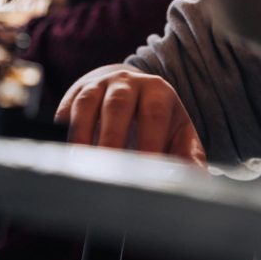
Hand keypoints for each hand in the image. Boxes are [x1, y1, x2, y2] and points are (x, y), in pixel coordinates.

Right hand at [57, 64, 205, 166]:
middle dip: (113, 139)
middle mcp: (127, 82)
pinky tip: (64, 155)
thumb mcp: (178, 131)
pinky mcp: (74, 94)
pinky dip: (63, 132)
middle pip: (118, 105)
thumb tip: (197, 178)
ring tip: (82, 167)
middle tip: (109, 172)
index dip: (150, 141)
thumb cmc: (157, 118)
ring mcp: (98, 84)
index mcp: (158, 90)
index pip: (154, 113)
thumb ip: (188, 155)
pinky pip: (65, 110)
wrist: (127, 89)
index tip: (146, 171)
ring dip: (83, 135)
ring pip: (87, 104)